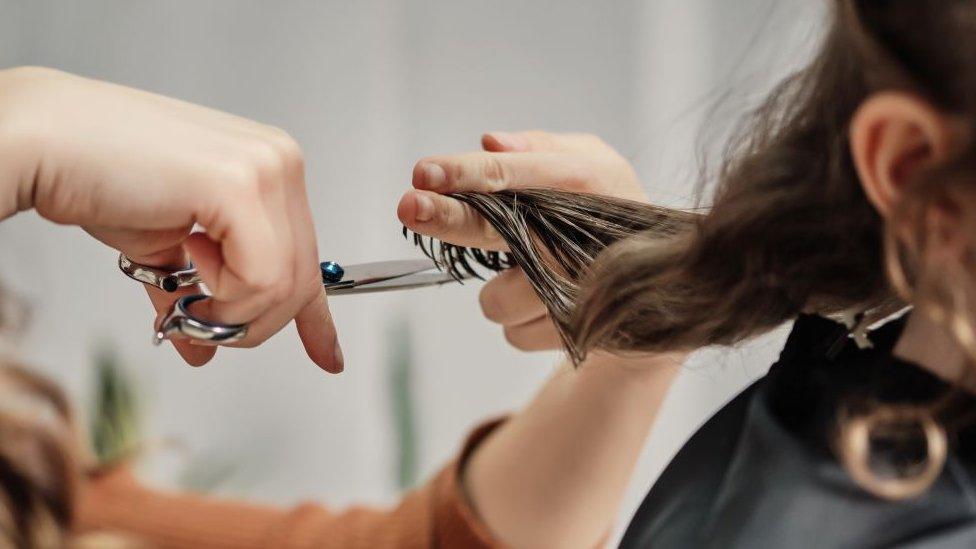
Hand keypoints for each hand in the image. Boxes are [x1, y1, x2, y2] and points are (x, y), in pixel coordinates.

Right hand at [0, 67, 339, 371]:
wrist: (44, 144)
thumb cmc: (97, 179)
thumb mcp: (164, 249)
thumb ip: (196, 293)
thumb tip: (203, 350)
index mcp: (270, 169)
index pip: (309, 257)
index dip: (316, 317)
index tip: (327, 357)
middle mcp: (279, 161)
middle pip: (300, 280)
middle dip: (249, 322)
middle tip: (196, 320)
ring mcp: (266, 168)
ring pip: (283, 286)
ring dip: (227, 311)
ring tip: (182, 284)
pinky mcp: (240, 184)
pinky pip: (260, 278)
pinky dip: (221, 295)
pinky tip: (184, 255)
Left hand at [397, 130, 645, 351]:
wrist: (665, 290)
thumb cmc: (609, 210)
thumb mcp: (589, 162)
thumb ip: (539, 149)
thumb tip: (490, 142)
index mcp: (583, 180)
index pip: (510, 172)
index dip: (464, 172)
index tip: (423, 172)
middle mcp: (579, 235)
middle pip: (496, 228)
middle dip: (448, 218)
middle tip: (410, 206)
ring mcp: (580, 289)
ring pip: (496, 299)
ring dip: (500, 291)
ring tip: (533, 279)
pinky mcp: (577, 333)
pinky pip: (514, 334)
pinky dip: (521, 321)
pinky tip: (549, 305)